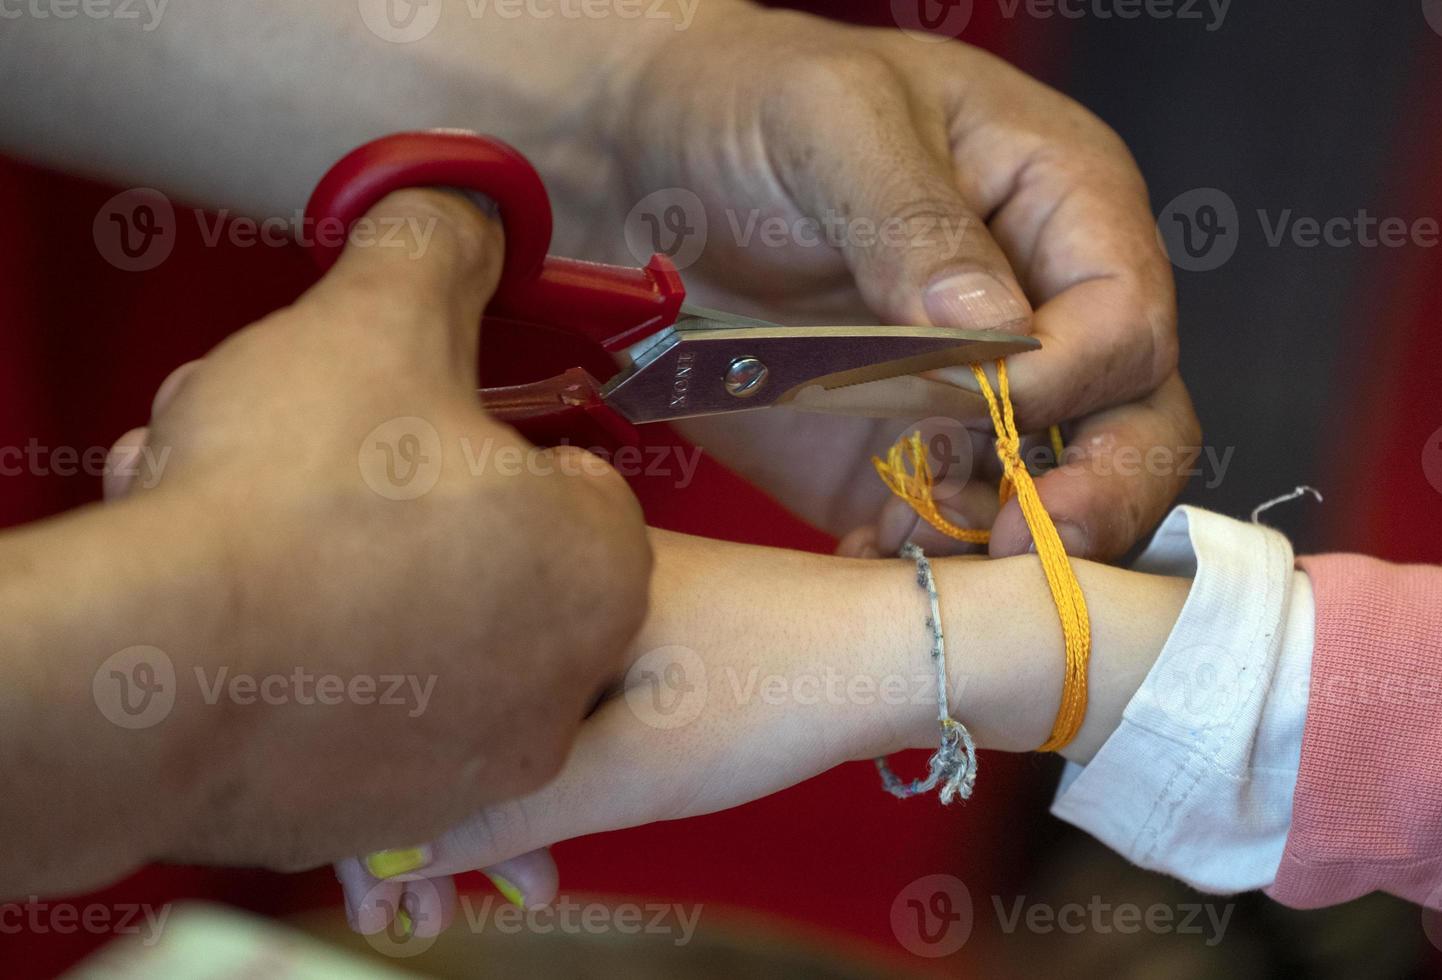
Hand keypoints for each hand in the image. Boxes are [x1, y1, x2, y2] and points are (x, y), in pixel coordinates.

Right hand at [93, 191, 649, 884]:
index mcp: (599, 566)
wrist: (154, 670)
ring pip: (420, 632)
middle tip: (315, 473)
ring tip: (258, 534)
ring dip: (349, 574)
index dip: (483, 437)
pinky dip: (319, 666)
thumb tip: (464, 211)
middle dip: (403, 502)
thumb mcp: (375, 322)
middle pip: (488, 556)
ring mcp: (477, 766)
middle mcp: (563, 684)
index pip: (569, 478)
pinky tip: (246, 620)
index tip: (411, 428)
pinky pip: (366, 713)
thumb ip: (438, 251)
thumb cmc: (291, 501)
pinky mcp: (389, 818)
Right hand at [337, 529, 1188, 935]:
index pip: (419, 686)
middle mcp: (562, 574)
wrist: (915, 654)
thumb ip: (498, 813)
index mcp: (543, 574)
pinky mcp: (647, 631)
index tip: (379, 889)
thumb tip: (389, 850)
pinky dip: (550, 774)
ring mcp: (604, 602)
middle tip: (423, 911)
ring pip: (513, 712)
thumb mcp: (624, 772)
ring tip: (512, 894)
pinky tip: (552, 845)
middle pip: (458, 704)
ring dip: (498, 804)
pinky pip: (563, 706)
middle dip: (438, 816)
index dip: (382, 797)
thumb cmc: (774, 696)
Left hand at [581, 3, 1197, 558]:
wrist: (636, 168)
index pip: (1123, 319)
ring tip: (906, 542)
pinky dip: (921, 558)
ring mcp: (970, 393)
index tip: (976, 402)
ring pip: (1049, 496)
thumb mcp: (831, 120)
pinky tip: (865, 557)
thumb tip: (999, 335)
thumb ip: (916, 221)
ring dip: (995, 540)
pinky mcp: (898, 454)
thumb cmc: (747, 103)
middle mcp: (1041, 309)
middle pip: (1133, 424)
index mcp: (1061, 203)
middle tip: (1023, 546)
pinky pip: (947, 528)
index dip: (1066, 378)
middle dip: (1093, 496)